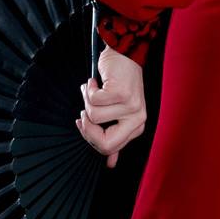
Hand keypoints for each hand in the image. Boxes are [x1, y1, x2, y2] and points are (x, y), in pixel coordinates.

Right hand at [75, 46, 147, 168]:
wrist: (124, 54)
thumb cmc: (119, 82)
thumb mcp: (116, 112)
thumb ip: (112, 136)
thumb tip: (110, 163)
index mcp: (136, 127)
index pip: (108, 148)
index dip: (89, 137)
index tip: (81, 121)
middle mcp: (138, 119)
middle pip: (104, 143)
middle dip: (86, 127)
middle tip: (84, 110)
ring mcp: (132, 107)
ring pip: (93, 117)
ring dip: (87, 100)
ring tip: (93, 88)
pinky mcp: (122, 93)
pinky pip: (94, 100)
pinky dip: (89, 89)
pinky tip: (95, 82)